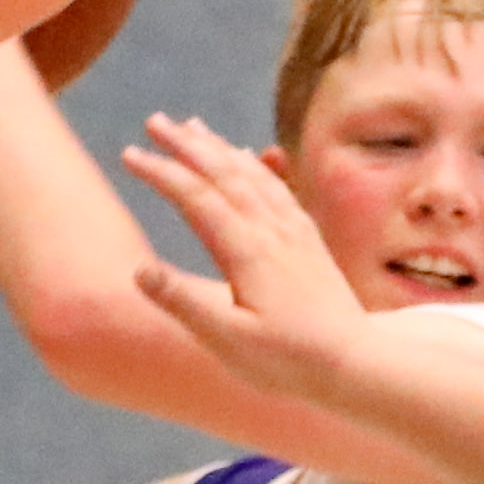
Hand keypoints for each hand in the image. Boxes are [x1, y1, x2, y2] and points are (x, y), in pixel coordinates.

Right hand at [119, 116, 376, 396]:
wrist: (355, 363)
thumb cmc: (288, 360)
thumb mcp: (227, 341)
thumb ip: (183, 303)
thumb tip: (139, 271)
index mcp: (246, 251)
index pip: (195, 197)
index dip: (160, 172)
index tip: (128, 153)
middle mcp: (271, 230)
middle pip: (223, 173)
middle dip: (186, 144)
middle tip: (154, 120)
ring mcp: (293, 231)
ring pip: (251, 174)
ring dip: (219, 147)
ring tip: (193, 125)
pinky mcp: (309, 240)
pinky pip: (278, 187)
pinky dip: (256, 164)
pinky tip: (250, 156)